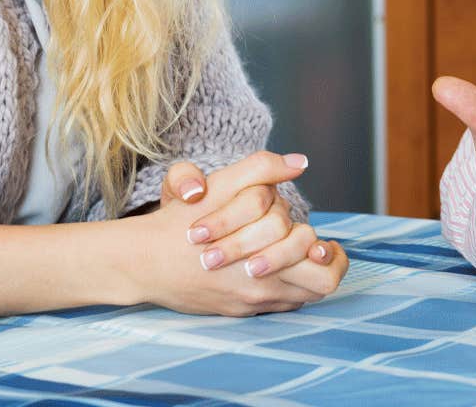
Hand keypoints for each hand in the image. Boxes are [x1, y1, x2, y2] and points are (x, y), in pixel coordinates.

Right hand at [120, 153, 348, 315]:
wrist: (143, 263)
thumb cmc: (181, 222)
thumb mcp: (221, 185)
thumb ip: (262, 169)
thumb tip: (300, 162)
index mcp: (265, 259)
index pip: (321, 263)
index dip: (331, 253)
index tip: (326, 242)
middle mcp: (262, 288)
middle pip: (320, 286)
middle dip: (324, 265)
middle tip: (318, 249)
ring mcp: (250, 304)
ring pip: (302, 300)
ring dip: (306, 278)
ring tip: (301, 259)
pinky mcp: (236, 312)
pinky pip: (278, 308)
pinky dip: (285, 289)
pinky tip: (274, 268)